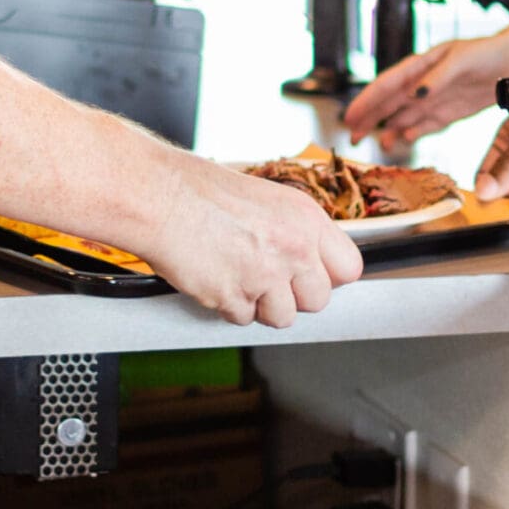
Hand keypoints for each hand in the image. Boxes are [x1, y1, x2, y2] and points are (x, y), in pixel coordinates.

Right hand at [138, 156, 364, 326]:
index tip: (310, 276)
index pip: (349, 268)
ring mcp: (265, 276)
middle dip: (293, 296)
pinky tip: (214, 276)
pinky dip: (227, 305)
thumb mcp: (266, 199)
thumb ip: (295, 232)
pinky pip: (242, 318)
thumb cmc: (200, 190)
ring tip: (235, 274)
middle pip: (318, 300)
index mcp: (306, 218)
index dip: (327, 276)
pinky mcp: (234, 297)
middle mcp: (293, 248)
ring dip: (260, 305)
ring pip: (282, 317)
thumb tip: (307, 262)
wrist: (159, 196)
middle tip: (266, 278)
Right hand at [345, 25, 508, 143]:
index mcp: (421, 66)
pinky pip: (425, 124)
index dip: (367, 101)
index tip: (351, 116)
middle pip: (389, 103)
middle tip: (352, 136)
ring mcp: (435, 98)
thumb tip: (413, 94)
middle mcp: (423, 83)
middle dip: (369, 118)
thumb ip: (437, 78)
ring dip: (388, 128)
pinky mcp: (449, 111)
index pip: (387, 85)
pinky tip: (402, 139)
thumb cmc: (487, 52)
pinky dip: (413, 132)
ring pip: (404, 115)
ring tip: (374, 143)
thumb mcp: (461, 60)